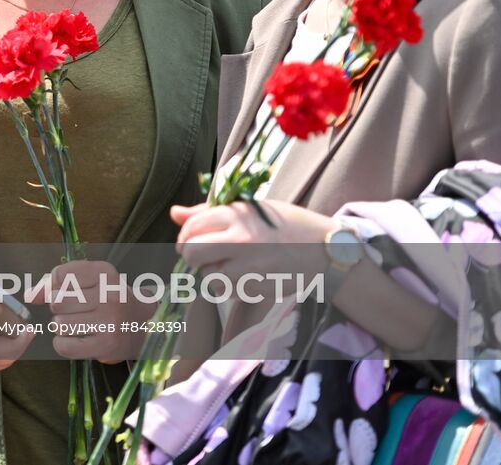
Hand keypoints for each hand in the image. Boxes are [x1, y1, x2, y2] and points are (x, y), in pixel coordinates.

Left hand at [44, 259, 142, 362]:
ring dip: (61, 325)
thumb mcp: (89, 280)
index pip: (60, 275)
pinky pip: (65, 346)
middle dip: (58, 307)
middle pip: (57, 301)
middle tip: (73, 310)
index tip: (67, 290)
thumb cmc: (108, 298)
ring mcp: (109, 322)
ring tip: (75, 324)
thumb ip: (56, 282)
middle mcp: (109, 295)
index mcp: (105, 273)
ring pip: (59, 324)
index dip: (56, 285)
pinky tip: (73, 338)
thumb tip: (31, 296)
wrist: (142, 324)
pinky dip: (62, 343)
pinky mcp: (105, 346)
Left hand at [172, 201, 336, 284]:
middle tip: (202, 254)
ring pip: (208, 277)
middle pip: (191, 253)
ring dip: (211, 272)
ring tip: (229, 263)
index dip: (185, 234)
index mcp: (237, 215)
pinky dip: (228, 285)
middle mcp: (241, 240)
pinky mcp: (258, 288)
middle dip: (191, 255)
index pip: (191, 226)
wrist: (325, 248)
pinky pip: (227, 291)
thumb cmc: (286, 224)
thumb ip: (209, 212)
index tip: (191, 238)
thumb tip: (174, 213)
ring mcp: (250, 267)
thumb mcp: (249, 208)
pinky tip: (243, 275)